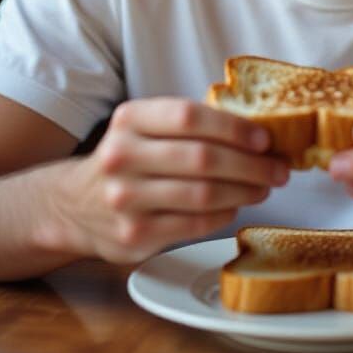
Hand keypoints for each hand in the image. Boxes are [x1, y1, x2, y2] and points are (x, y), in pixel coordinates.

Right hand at [48, 98, 288, 263]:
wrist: (74, 205)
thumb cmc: (129, 158)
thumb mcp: (145, 127)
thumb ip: (190, 125)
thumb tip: (258, 133)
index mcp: (130, 119)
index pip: (189, 116)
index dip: (233, 127)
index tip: (264, 139)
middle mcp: (122, 156)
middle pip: (202, 159)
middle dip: (251, 165)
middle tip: (279, 168)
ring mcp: (125, 199)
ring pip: (203, 195)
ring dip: (244, 191)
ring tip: (264, 187)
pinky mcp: (134, 236)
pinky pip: (194, 225)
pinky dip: (224, 215)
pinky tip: (235, 206)